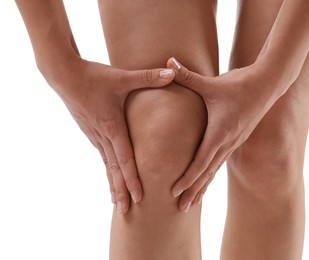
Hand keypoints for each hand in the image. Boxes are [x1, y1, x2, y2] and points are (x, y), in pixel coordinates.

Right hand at [52, 58, 173, 213]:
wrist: (64, 75)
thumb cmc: (94, 76)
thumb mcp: (122, 76)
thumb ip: (148, 76)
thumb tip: (172, 71)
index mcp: (112, 126)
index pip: (124, 158)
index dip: (132, 179)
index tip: (139, 197)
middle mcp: (102, 136)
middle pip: (114, 169)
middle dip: (121, 191)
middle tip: (127, 212)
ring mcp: (94, 136)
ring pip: (107, 166)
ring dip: (113, 185)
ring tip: (117, 203)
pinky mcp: (91, 132)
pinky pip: (102, 157)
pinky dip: (108, 171)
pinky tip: (110, 178)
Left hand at [167, 57, 277, 211]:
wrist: (268, 84)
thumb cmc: (239, 84)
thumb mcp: (211, 82)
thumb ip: (186, 75)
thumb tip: (166, 61)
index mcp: (220, 133)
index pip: (200, 162)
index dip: (187, 178)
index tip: (173, 192)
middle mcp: (227, 143)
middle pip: (207, 173)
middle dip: (193, 191)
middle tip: (180, 209)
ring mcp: (234, 143)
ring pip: (214, 171)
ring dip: (203, 187)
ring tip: (192, 203)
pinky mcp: (237, 140)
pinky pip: (221, 162)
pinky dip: (211, 175)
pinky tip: (206, 181)